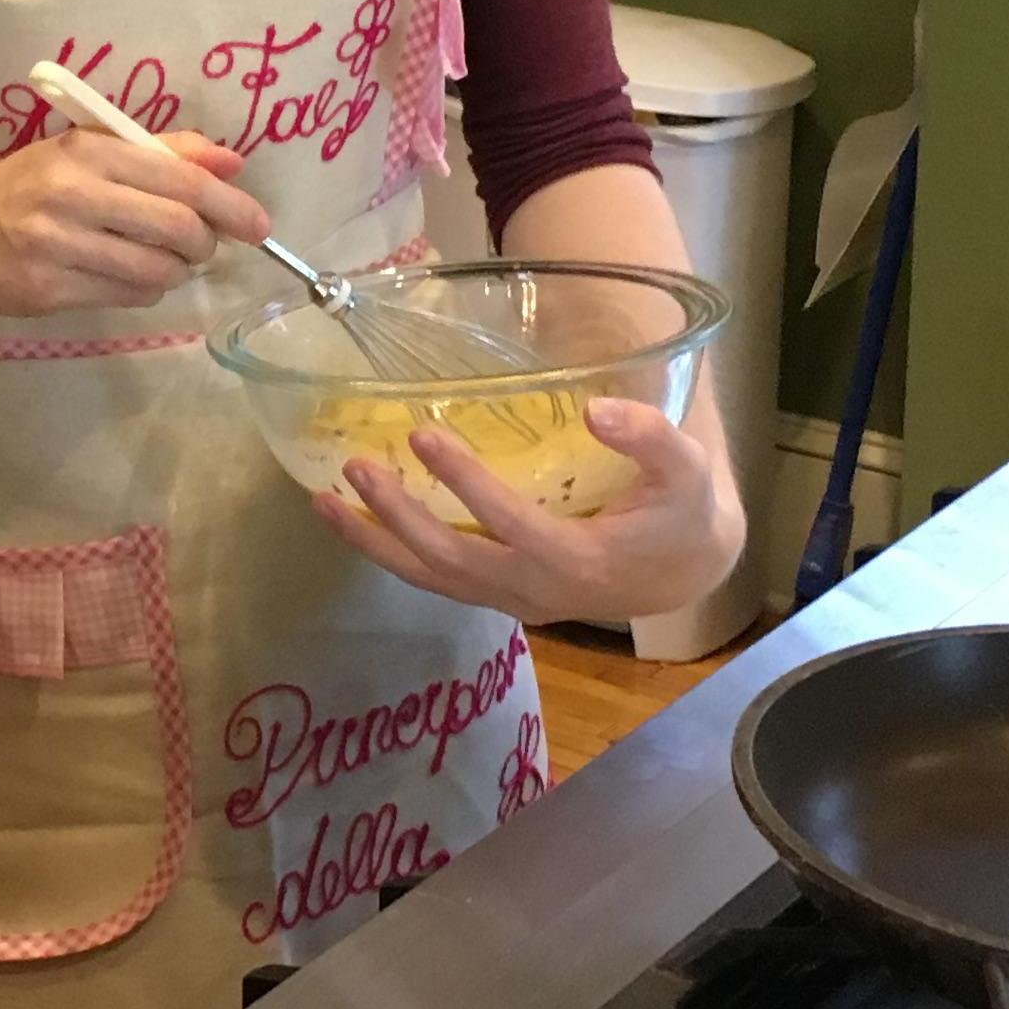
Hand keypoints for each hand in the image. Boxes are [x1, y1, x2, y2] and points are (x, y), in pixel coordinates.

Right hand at [0, 129, 274, 316]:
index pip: (179, 179)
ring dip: (176, 272)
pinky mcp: (47, 291)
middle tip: (201, 244)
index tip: (258, 226)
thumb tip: (232, 162)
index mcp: (87, 151)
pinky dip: (145, 290)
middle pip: (176, 228)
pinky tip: (131, 277)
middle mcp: (73, 195)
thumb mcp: (89, 149)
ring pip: (155, 271)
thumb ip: (162, 152)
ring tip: (165, 261)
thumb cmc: (28, 182)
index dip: (229, 205)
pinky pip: (125, 297)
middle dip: (204, 242)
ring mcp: (57, 247)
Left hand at [313, 397, 746, 629]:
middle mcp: (535, 591)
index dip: (467, 484)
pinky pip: (430, 580)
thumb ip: (651, 437)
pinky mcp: (493, 595)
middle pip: (453, 560)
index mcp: (580, 560)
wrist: (680, 572)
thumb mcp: (688, 470)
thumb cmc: (681, 511)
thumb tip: (597, 408)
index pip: (514, 525)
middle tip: (356, 465)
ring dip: (374, 542)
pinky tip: (345, 519)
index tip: (424, 435)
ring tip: (321, 500)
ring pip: (430, 580)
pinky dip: (384, 553)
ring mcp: (509, 599)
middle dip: (399, 516)